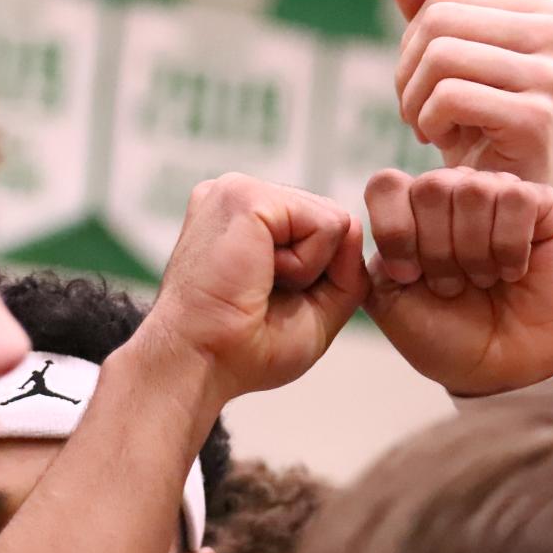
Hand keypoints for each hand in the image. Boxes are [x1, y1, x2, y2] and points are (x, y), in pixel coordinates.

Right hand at [142, 175, 367, 403]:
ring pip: (333, 221)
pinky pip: (327, 225)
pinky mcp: (249, 196)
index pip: (324, 228)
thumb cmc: (244, 349)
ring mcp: (241, 189)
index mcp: (249, 218)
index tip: (268, 300)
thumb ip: (346, 268)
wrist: (198, 364)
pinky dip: (306, 265)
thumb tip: (354, 223)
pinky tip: (259, 276)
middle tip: (262, 295)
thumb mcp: (318, 310)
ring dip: (309, 270)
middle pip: (333, 221)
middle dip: (317, 271)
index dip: (320, 275)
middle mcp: (241, 195)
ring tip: (257, 284)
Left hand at [363, 167, 552, 395]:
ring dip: (475, 251)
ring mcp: (497, 194)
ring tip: (484, 280)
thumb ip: (366, 260)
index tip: (409, 276)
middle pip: (430, 186)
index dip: (396, 231)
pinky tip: (514, 271)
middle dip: (437, 248)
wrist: (506, 370)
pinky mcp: (542, 205)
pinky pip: (517, 199)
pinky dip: (510, 244)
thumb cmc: (449, 337)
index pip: (387, 185)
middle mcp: (454, 194)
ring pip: (474, 190)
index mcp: (412, 212)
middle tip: (453, 286)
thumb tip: (356, 224)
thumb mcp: (391, 303)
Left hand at [388, 0, 552, 191]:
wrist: (514, 208)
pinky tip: (441, 143)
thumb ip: (430, 13)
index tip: (423, 84)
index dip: (413, 41)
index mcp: (547, 12)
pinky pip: (448, 96)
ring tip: (425, 126)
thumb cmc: (484, 132)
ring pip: (440, 57)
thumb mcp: (455, 67)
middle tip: (413, 110)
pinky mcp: (537, 118)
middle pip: (439, 22)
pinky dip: (427, 122)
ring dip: (413, 99)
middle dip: (408, 71)